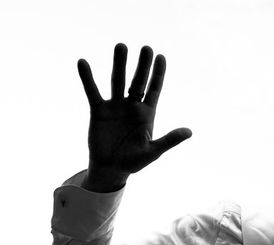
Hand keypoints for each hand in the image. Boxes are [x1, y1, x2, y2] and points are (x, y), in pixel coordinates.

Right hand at [78, 43, 191, 191]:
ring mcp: (115, 106)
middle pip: (138, 81)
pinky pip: (93, 92)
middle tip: (146, 47)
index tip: (161, 56)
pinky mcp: (98, 111)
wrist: (111, 169)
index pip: (154, 89)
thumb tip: (189, 132)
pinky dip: (88, 78)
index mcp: (147, 114)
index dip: (158, 74)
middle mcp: (132, 106)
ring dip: (119, 65)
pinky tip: (83, 62)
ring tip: (121, 46)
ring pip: (117, 81)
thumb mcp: (153, 151)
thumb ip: (169, 140)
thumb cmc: (134, 161)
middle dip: (142, 65)